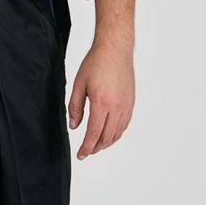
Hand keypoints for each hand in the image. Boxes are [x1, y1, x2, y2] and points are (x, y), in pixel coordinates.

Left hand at [68, 43, 134, 159]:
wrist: (115, 49)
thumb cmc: (96, 63)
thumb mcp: (79, 83)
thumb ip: (75, 106)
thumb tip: (74, 126)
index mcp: (102, 103)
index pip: (94, 134)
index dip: (86, 147)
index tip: (81, 155)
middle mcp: (117, 107)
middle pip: (107, 137)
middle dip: (96, 148)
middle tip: (86, 152)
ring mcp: (126, 105)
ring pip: (117, 133)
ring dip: (107, 143)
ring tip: (96, 145)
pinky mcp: (131, 102)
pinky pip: (125, 124)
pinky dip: (116, 133)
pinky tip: (109, 133)